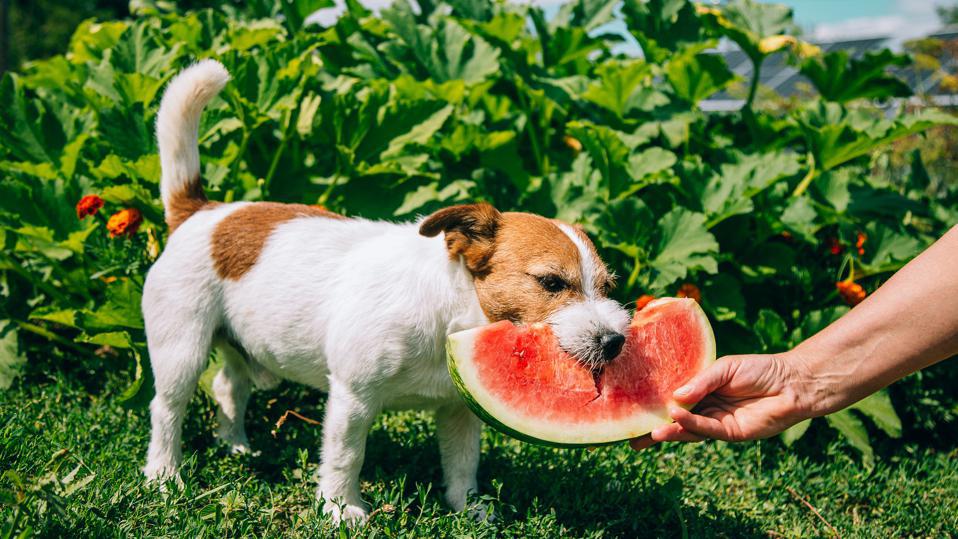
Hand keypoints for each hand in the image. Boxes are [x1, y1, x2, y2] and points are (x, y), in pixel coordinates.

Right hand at [630, 353, 814, 449]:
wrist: (792, 383)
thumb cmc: (760, 370)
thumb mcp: (724, 368)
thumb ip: (700, 382)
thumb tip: (674, 397)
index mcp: (702, 391)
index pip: (674, 400)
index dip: (655, 406)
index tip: (632, 410)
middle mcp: (706, 408)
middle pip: (676, 421)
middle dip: (654, 430)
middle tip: (632, 439)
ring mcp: (718, 422)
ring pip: (688, 429)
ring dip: (669, 431)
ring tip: (651, 431)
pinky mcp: (731, 432)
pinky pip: (706, 429)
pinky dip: (689, 424)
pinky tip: (675, 418)